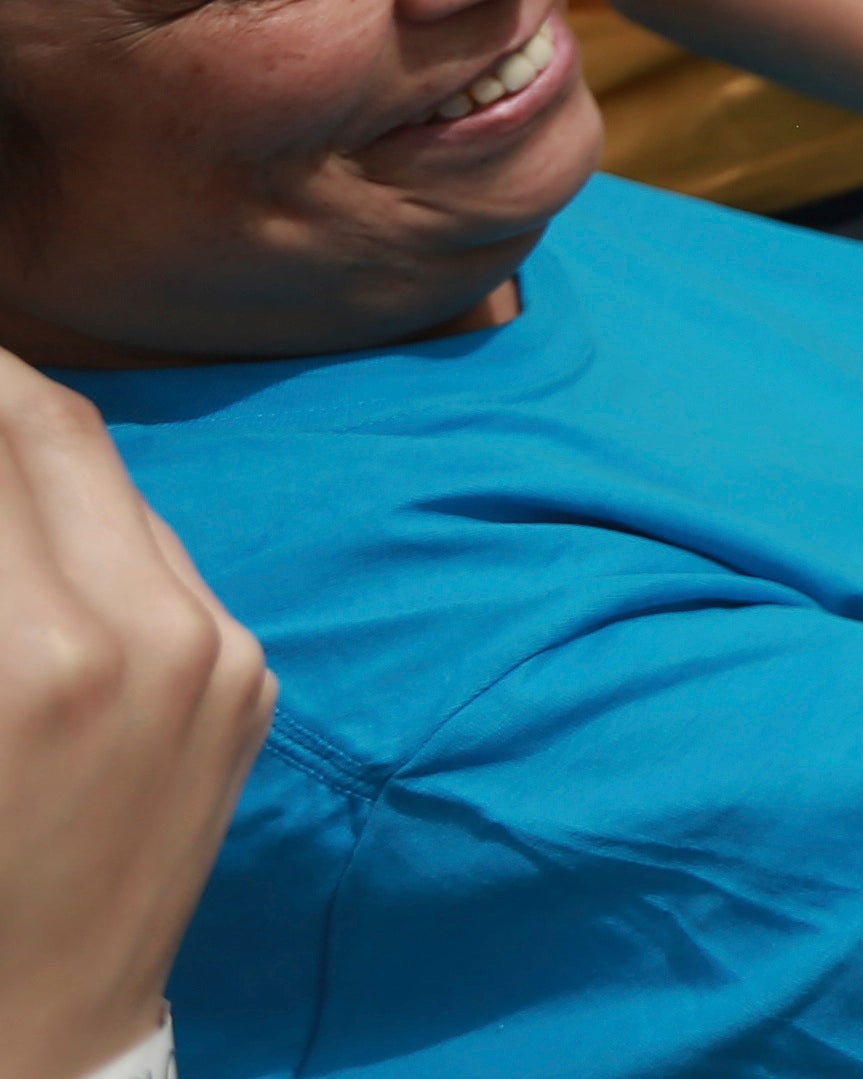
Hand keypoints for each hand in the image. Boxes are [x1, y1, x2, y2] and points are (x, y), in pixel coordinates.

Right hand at [0, 354, 271, 1078]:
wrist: (37, 1036)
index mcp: (36, 659)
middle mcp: (152, 638)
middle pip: (50, 429)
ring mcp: (221, 656)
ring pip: (110, 478)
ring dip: (27, 443)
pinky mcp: (250, 682)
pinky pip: (162, 555)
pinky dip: (86, 521)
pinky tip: (28, 528)